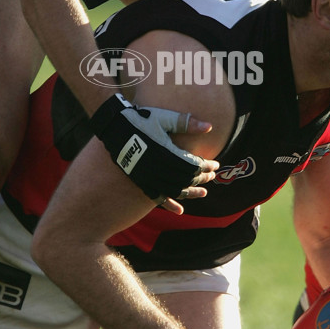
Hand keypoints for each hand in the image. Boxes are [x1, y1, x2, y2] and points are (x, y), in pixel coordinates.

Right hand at [90, 93, 218, 201]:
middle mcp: (159, 168)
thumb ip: (186, 123)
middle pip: (186, 178)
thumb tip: (209, 127)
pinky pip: (157, 197)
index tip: (216, 165)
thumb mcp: (163, 118)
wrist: (113, 127)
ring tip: (203, 193)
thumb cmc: (141, 119)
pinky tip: (179, 211)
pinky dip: (169, 204)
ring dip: (191, 192)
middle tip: (212, 176)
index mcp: (167, 152)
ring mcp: (149, 176)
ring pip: (175, 190)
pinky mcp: (140, 181)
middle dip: (202, 178)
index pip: (193, 165)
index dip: (206, 166)